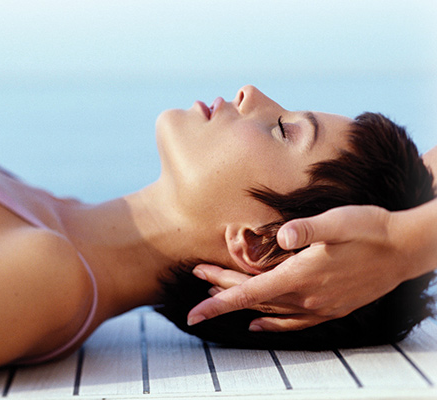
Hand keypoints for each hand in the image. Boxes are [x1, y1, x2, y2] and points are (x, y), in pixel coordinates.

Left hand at [187, 205, 410, 331]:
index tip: (194, 313)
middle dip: (221, 289)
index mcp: (300, 276)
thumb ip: (308, 229)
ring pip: (268, 310)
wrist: (404, 250)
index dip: (218, 302)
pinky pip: (292, 323)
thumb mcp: (338, 221)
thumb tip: (281, 234)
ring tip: (216, 292)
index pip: (249, 293)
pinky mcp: (329, 309)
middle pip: (253, 299)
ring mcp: (318, 307)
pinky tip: (258, 325)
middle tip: (197, 275)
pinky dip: (271, 324)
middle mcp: (306, 297)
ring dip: (240, 302)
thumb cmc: (369, 230)